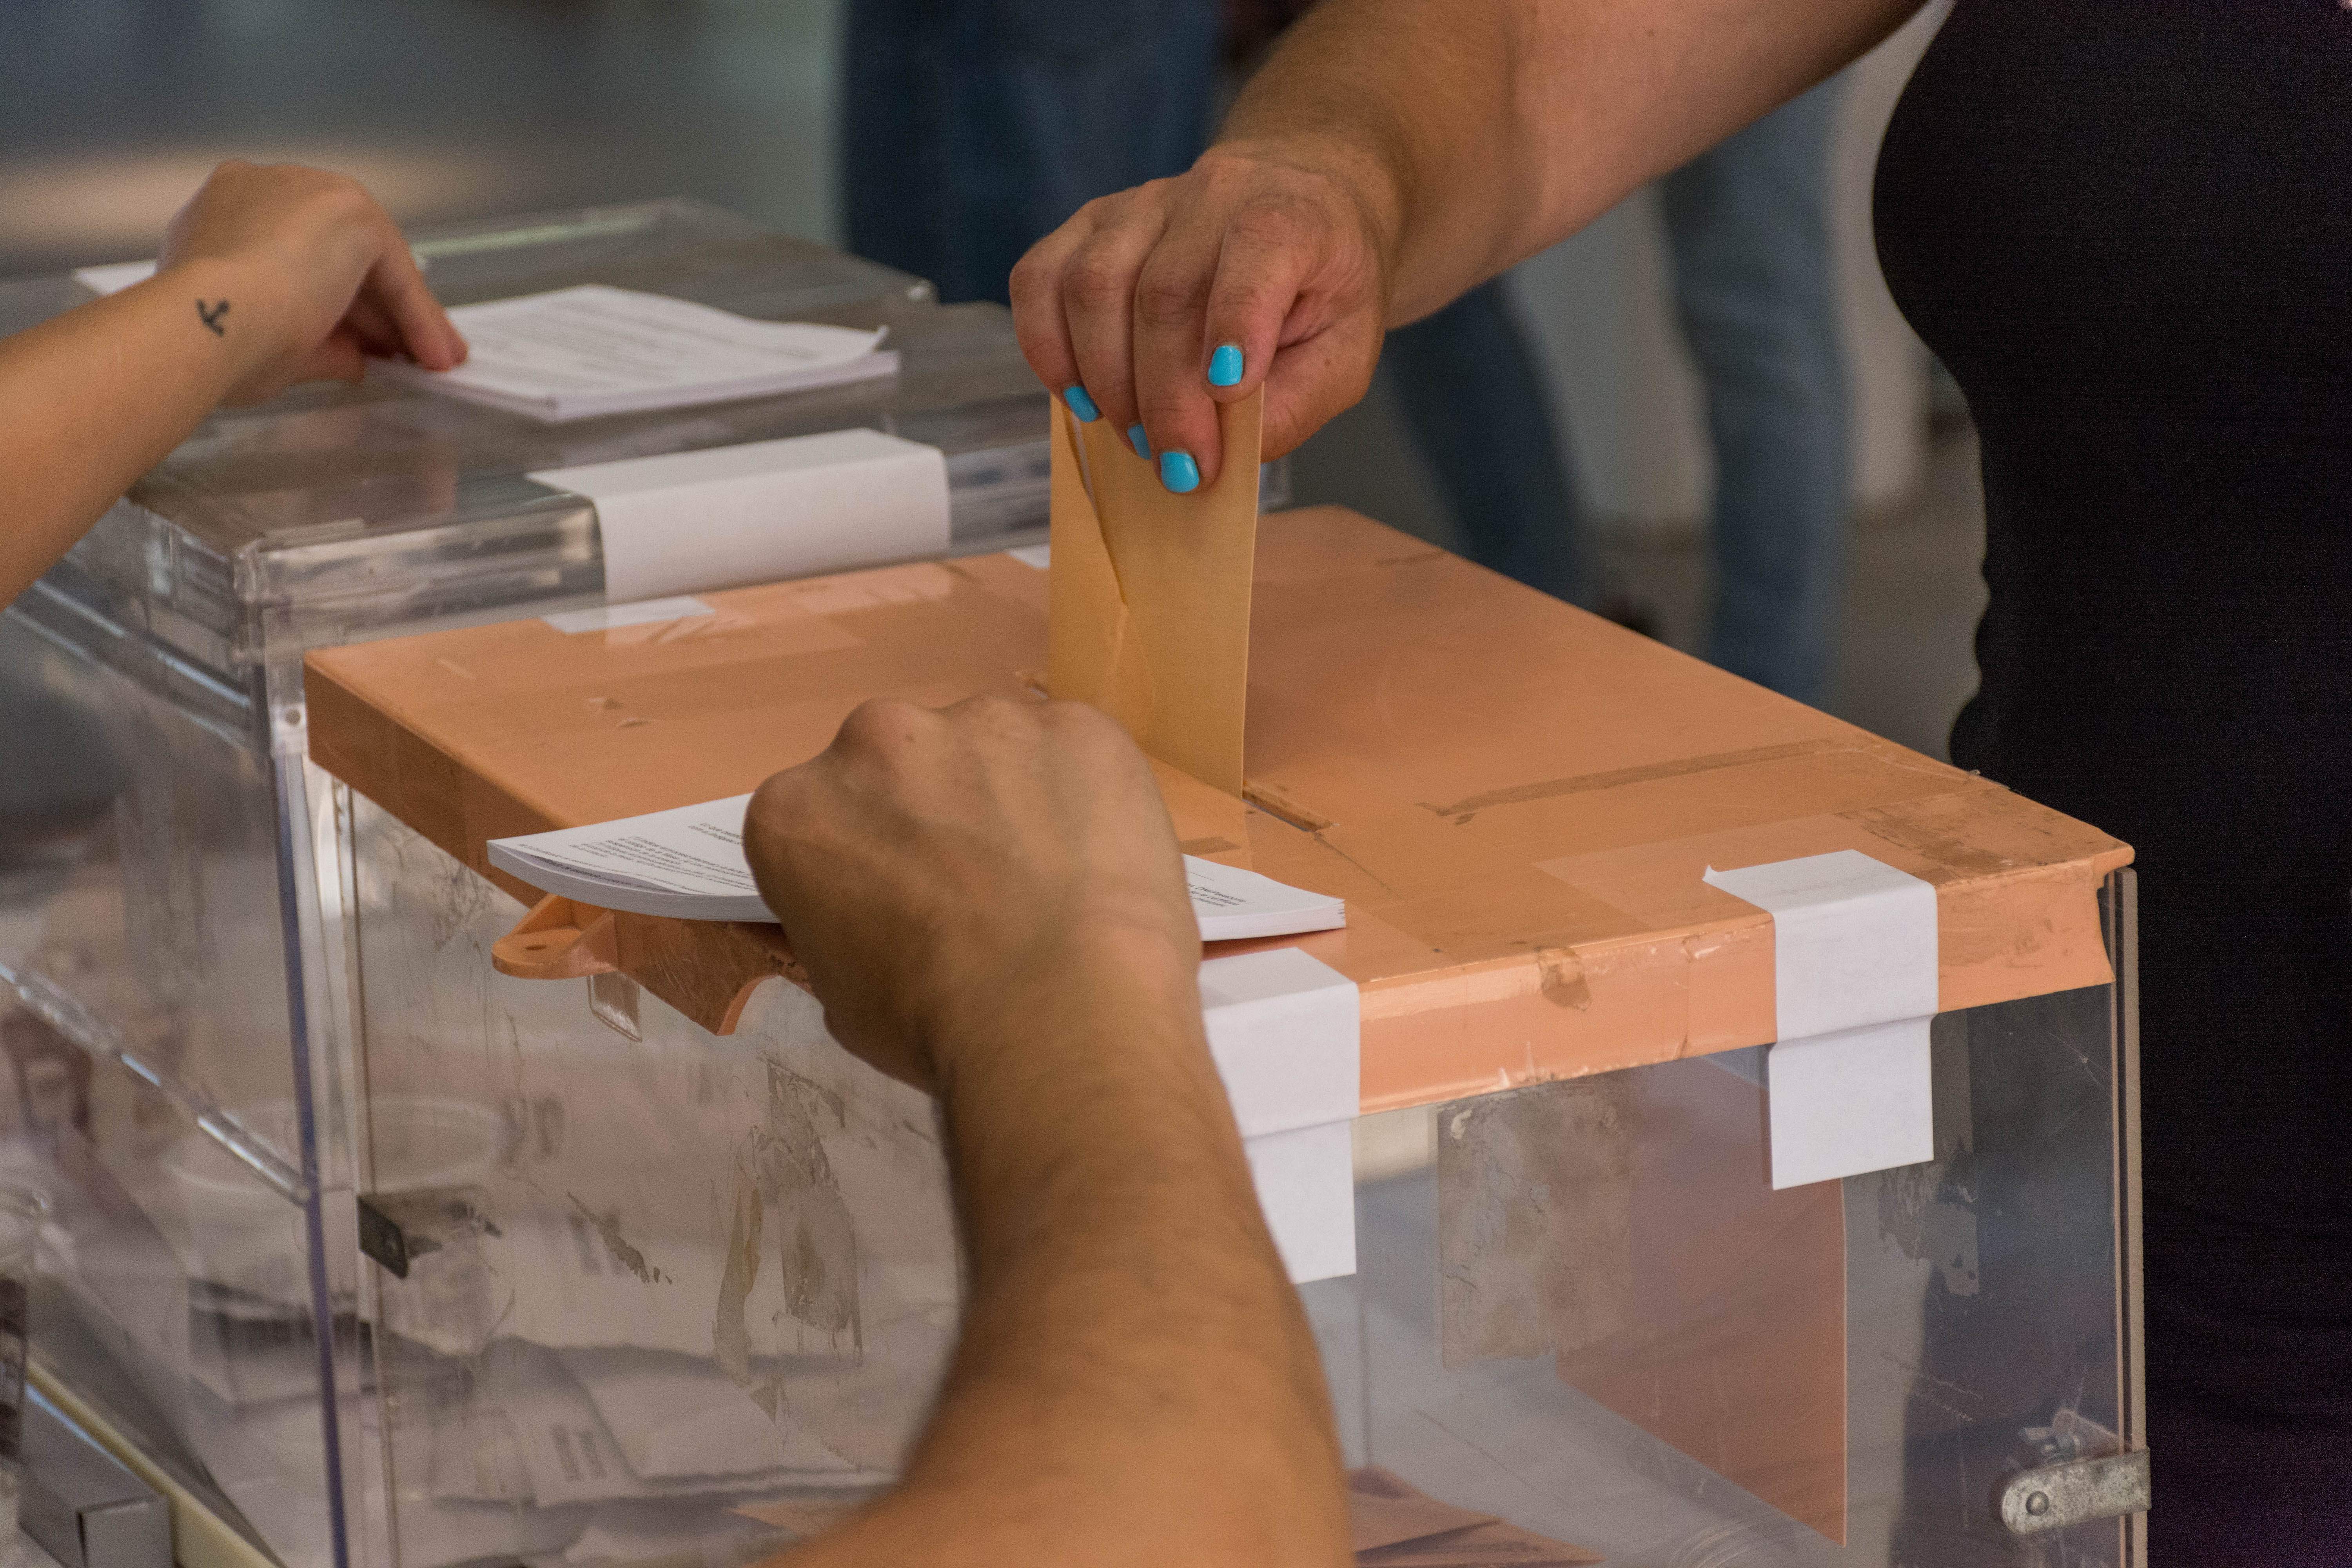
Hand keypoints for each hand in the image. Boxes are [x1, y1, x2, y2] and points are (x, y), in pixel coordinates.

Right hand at [156, 160, 466, 403]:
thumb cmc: (213, 339)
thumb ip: (319, 342)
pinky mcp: (349, 208)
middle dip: (375, 308)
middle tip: (404, 352)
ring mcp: (306, 188)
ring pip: (371, 261)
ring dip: (405, 314)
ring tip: (432, 359)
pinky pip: (394, 271)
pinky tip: (434, 351)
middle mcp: (265, 187)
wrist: (205, 324)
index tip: (364, 341)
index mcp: (227, 212)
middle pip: (339, 254)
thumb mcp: (267, 341)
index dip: (336, 303)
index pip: (297, 254)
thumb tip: (354, 358)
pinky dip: (417, 315)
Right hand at [742, 696, 1199, 1091]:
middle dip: (932, 814)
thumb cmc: (938, 1022)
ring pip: (992, 751)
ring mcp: (982, 721)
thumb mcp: (846, 998)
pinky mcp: (1074, 723)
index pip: (818, 822)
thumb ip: (842, 930)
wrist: (1065, 1008)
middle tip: (980, 889)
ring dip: (1011, 798)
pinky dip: (1088, 796)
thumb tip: (866, 921)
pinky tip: (1105, 862)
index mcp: (800, 809)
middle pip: (899, 767)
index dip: (860, 863)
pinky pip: (1075, 753)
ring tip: (1054, 880)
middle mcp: (878, 738)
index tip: (897, 901)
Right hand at [1009, 139, 1395, 491]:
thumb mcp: (1345, 353)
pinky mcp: (1092, 222)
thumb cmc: (1323, 288)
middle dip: (1163, 397)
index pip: (1258, 250)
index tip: (1227, 393)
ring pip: (1092, 283)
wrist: (1297, 201)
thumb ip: (1296, 402)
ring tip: (1133, 435)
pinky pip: (1040, 277)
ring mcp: (1143, 204)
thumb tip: (1223, 450)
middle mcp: (1214, 194)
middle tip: (1177, 465)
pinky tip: (1080, 395)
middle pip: (1162, 292)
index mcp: (1293, 216)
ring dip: (1104, 378)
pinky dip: (1046, 346)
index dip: (1236, 322)